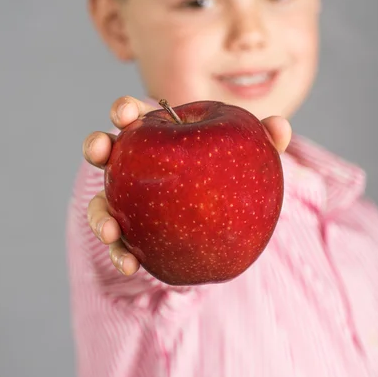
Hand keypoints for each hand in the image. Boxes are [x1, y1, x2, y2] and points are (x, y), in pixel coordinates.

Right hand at [83, 96, 291, 276]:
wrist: (230, 224)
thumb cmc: (237, 179)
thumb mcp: (254, 161)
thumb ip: (265, 142)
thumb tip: (279, 127)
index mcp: (162, 139)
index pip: (139, 118)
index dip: (126, 110)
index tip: (125, 113)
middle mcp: (138, 169)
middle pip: (109, 153)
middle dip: (98, 147)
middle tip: (100, 150)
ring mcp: (132, 204)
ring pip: (103, 204)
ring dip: (99, 214)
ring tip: (109, 228)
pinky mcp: (136, 237)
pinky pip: (123, 245)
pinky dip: (121, 254)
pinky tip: (131, 266)